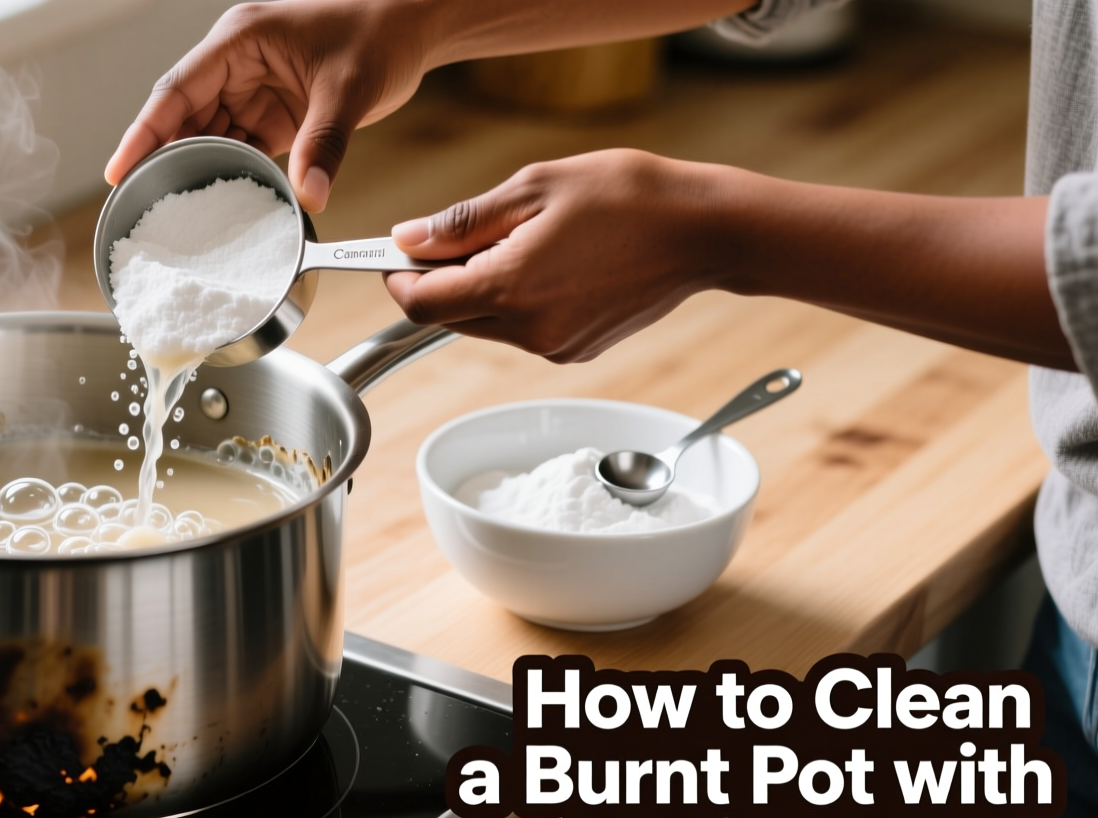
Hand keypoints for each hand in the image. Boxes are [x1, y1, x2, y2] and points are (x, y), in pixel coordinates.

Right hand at [102, 0, 435, 211]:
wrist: (412, 26)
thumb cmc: (378, 32)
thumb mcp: (349, 87)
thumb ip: (326, 142)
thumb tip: (309, 195)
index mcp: (239, 40)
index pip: (176, 89)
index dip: (144, 132)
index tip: (119, 170)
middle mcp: (237, 64)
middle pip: (183, 116)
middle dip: (164, 159)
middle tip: (142, 205)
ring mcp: (253, 89)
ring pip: (208, 135)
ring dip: (197, 170)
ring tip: (176, 214)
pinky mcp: (273, 113)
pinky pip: (241, 146)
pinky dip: (232, 173)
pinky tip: (221, 204)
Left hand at [385, 150, 719, 362]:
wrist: (705, 232)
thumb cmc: (629, 197)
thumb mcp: (533, 188)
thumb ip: (463, 221)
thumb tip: (407, 238)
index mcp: (509, 288)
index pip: (419, 302)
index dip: (395, 277)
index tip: (392, 253)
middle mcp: (528, 330)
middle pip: (446, 318)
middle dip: (436, 280)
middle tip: (450, 236)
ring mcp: (554, 346)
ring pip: (482, 326)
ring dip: (476, 290)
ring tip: (511, 240)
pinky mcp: (575, 350)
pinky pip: (520, 329)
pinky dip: (513, 300)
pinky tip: (545, 261)